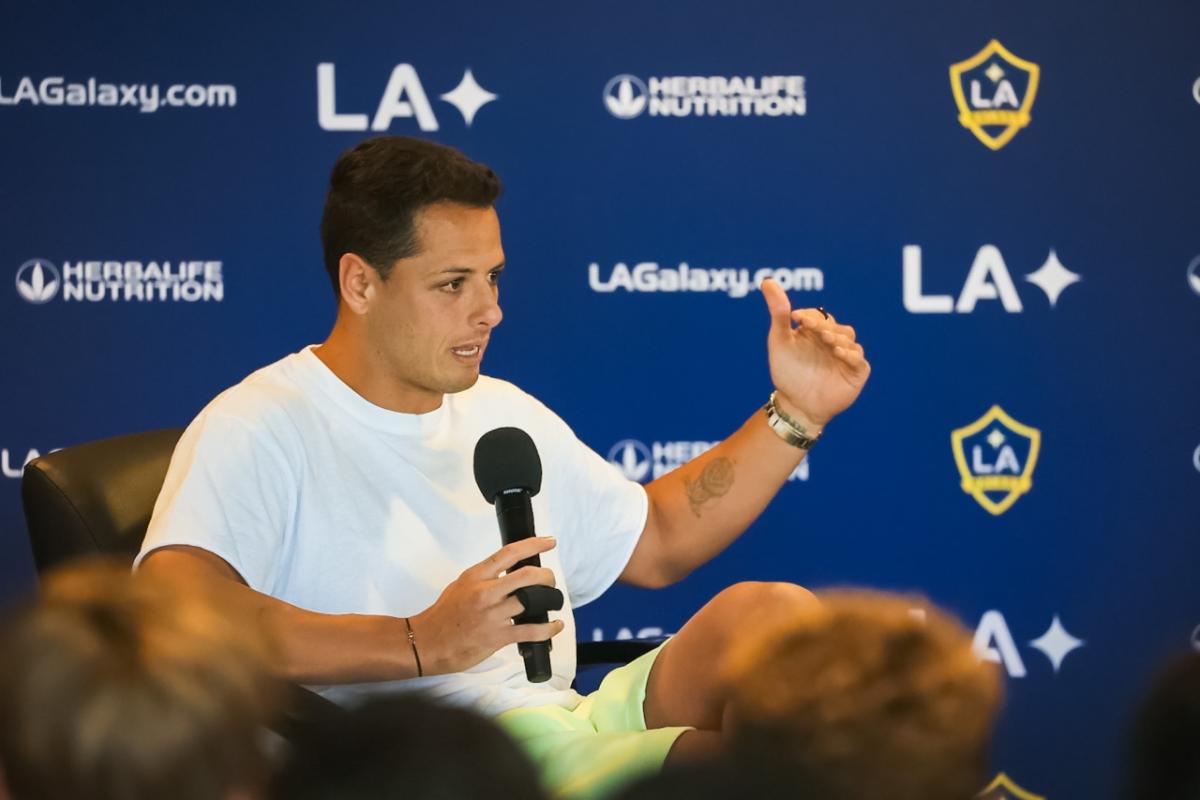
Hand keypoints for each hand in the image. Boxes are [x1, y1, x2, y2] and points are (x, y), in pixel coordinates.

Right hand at [409, 537, 563, 674]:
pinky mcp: (497, 637)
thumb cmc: (443, 615)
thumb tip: (508, 571)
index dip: (534, 545)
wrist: (427, 642)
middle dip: (547, 576)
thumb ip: (484, 577)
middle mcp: (486, 592)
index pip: (510, 553)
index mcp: (477, 576)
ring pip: (533, 600)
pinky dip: (548, 628)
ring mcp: (492, 615)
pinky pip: (531, 630)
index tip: (549, 542)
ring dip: (550, 600)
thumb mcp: (461, 585)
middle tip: (550, 579)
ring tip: (553, 601)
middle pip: (528, 576)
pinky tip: (555, 625)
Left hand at [761, 278, 870, 428]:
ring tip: (826, 339)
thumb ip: (778, 312)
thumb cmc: (787, 372)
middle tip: (812, 328)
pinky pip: (859, 359)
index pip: (818, 316)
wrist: (796, 405)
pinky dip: (850, 354)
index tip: (795, 318)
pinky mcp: (856, 372)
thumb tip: (767, 281)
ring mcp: (846, 356)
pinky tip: (838, 352)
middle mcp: (833, 341)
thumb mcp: (780, 341)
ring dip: (838, 336)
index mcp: (816, 332)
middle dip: (824, 326)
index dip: (809, 316)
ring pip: (849, 338)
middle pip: (836, 326)